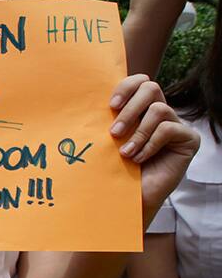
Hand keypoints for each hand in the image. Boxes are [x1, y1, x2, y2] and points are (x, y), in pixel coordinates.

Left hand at [108, 74, 199, 222]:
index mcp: (141, 108)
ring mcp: (176, 125)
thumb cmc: (115, 166)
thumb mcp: (108, 138)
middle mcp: (160, 113)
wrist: (128, 196)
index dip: (126, 87)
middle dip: (130, 109)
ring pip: (158, 109)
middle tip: (114, 131)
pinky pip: (168, 129)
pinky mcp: (188, 139)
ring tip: (125, 152)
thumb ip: (108, 118)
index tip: (111, 106)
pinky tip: (140, 159)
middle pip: (151, 88)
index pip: (139, 81)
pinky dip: (150, 144)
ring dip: (138, 132)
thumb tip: (89, 97)